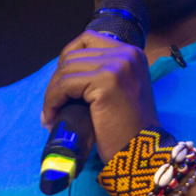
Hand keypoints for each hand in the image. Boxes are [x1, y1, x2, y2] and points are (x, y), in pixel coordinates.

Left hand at [41, 30, 160, 158]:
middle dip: (57, 80)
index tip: (61, 86)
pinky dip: (52, 101)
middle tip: (53, 105)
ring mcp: (118, 65)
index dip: (68, 60)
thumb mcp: (119, 92)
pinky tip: (51, 117)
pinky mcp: (106, 81)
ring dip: (51, 93)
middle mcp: (127, 54)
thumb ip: (102, 75)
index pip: (88, 39)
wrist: (143, 156)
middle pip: (73, 54)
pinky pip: (65, 85)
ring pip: (66, 69)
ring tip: (51, 114)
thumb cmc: (128, 130)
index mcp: (132, 53)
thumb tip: (65, 73)